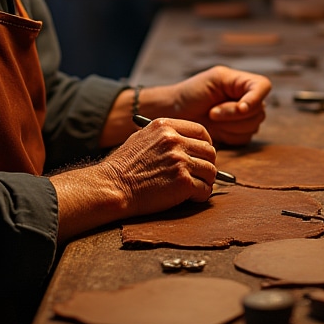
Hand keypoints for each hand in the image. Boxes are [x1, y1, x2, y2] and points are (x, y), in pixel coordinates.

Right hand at [101, 118, 216, 214]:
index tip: (203, 154)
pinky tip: (190, 198)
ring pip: (211, 171)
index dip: (206, 144)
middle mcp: (175, 141)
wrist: (112, 187)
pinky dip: (200, 196)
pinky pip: (205, 190)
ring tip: (194, 188)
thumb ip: (165, 136)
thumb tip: (188, 143)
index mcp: (165, 126)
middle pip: (210, 151)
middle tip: (200, 174)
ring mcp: (180, 161)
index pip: (201, 131)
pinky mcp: (183, 183)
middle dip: (207, 164)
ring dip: (205, 181)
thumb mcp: (141, 138)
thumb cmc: (123, 167)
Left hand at [168, 65, 270, 145]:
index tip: (240, 109)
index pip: (263, 87)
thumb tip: (247, 109)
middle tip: (212, 113)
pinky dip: (228, 136)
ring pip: (253, 127)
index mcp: (243, 81)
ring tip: (212, 118)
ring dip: (229, 126)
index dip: (254, 99)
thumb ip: (234, 87)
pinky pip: (245, 139)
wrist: (177, 112)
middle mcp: (249, 99)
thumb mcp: (213, 80)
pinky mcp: (240, 133)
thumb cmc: (192, 92)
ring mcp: (246, 117)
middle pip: (258, 111)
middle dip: (233, 115)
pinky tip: (216, 129)